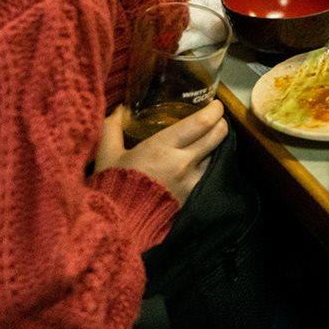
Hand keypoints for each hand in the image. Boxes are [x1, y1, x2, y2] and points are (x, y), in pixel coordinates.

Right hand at [95, 101, 227, 205]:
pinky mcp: (194, 196)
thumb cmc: (112, 185)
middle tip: (216, 118)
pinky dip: (210, 164)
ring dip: (216, 145)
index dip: (214, 110)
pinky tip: (202, 161)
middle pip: (217, 135)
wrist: (117, 224)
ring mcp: (191, 181)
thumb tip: (118, 110)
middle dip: (221, 123)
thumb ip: (112, 129)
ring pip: (217, 155)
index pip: (201, 123)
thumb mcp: (107, 155)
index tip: (214, 104)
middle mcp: (183, 162)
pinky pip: (209, 174)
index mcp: (163, 146)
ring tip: (208, 140)